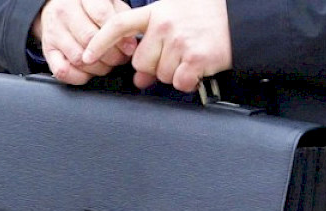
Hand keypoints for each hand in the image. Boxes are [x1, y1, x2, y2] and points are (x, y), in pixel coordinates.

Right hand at [33, 0, 138, 84]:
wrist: (59, 8)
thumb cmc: (90, 10)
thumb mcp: (108, 5)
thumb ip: (120, 20)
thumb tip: (131, 44)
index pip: (101, 15)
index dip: (118, 36)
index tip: (129, 48)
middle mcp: (64, 13)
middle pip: (89, 39)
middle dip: (111, 55)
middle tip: (119, 58)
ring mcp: (54, 32)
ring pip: (78, 58)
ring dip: (99, 68)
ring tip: (107, 65)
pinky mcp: (47, 50)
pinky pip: (63, 71)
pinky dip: (80, 77)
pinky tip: (90, 72)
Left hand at [83, 0, 231, 91]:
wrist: (239, 20)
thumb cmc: (208, 19)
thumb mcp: (175, 20)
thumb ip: (153, 44)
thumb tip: (139, 79)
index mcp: (156, 12)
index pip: (118, 25)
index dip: (99, 42)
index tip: (86, 55)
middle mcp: (165, 25)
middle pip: (142, 62)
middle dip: (155, 67)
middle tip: (175, 58)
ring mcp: (180, 42)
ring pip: (162, 75)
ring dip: (175, 74)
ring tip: (190, 58)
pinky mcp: (195, 58)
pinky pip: (180, 83)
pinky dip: (189, 82)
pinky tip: (197, 70)